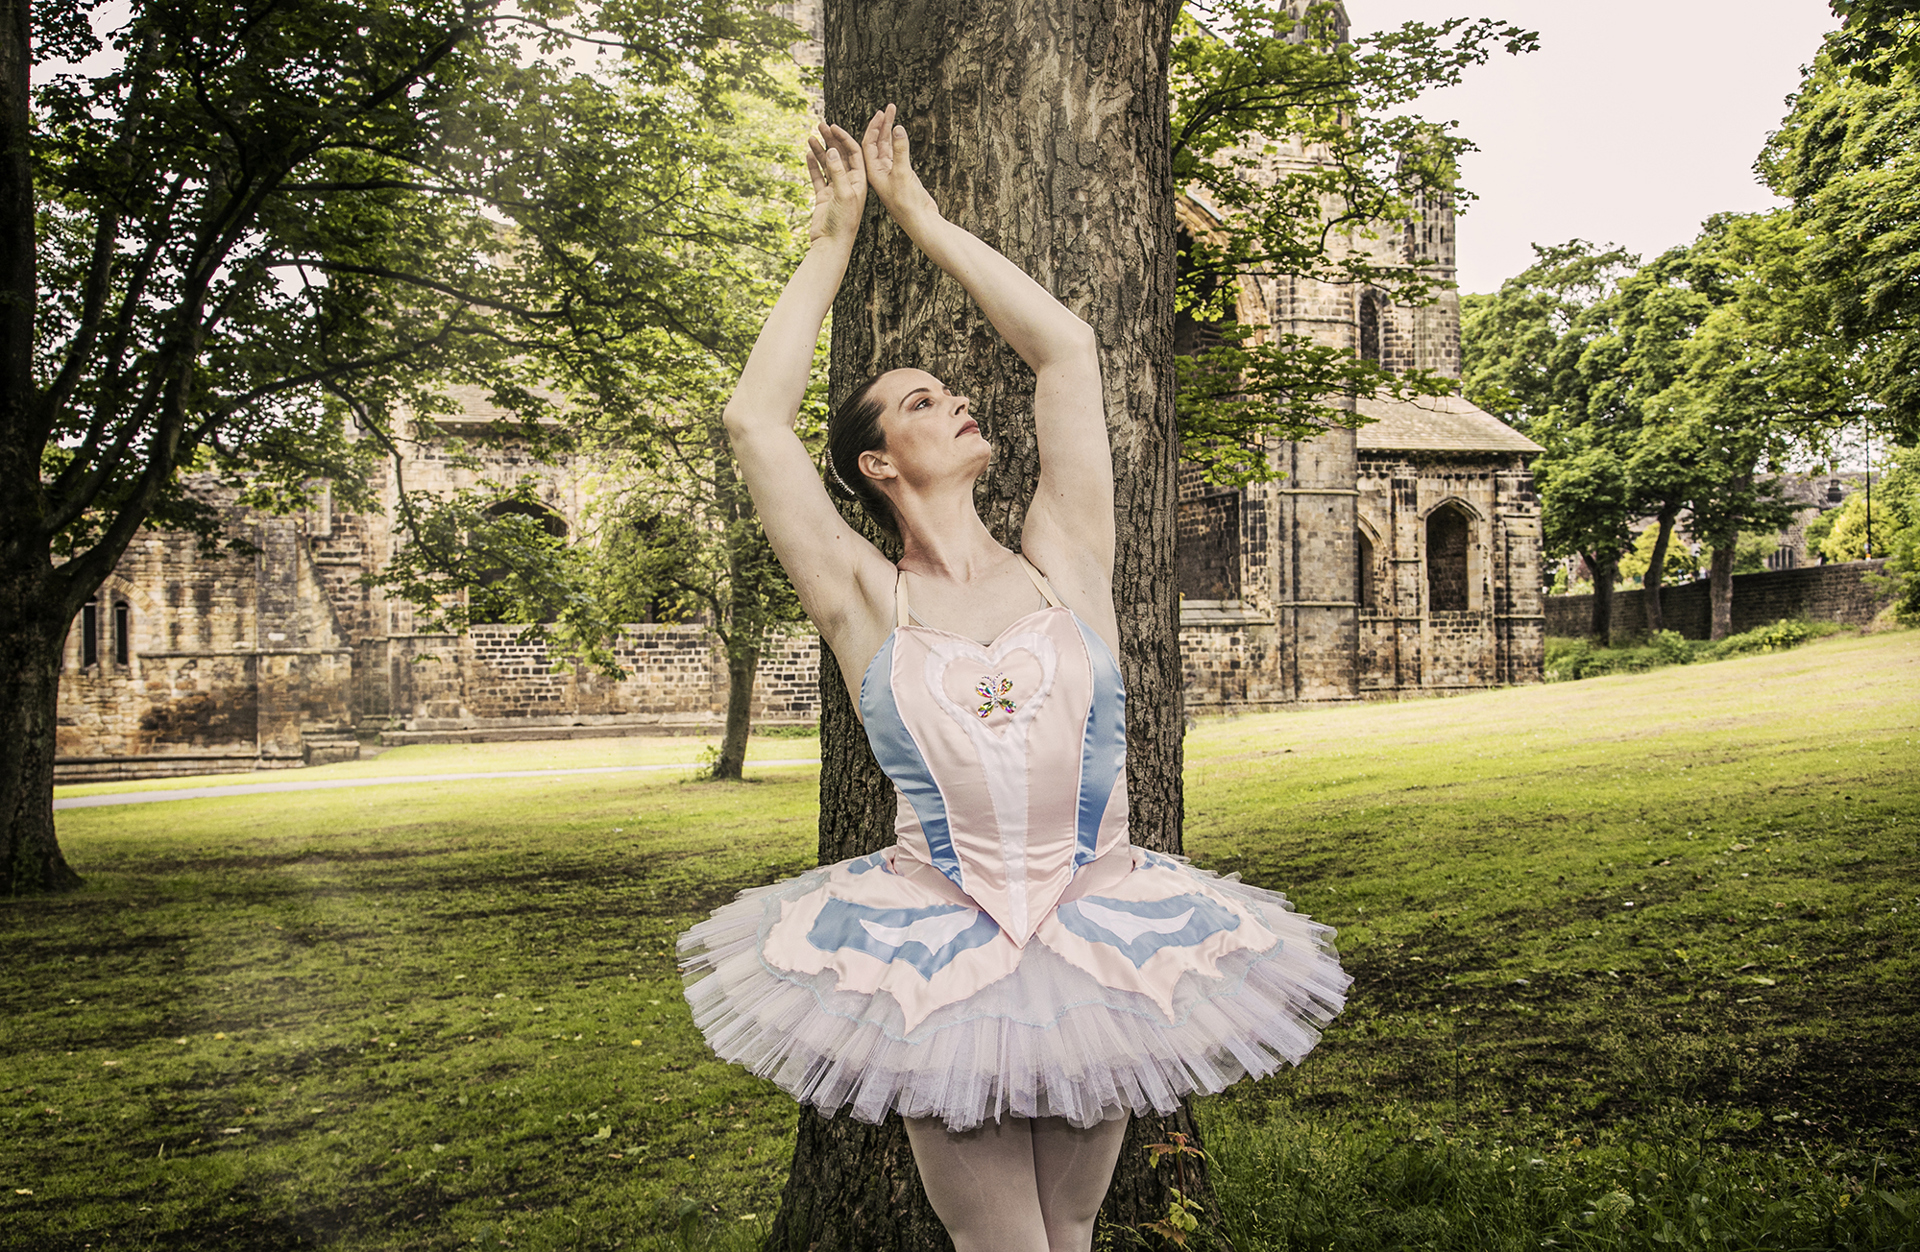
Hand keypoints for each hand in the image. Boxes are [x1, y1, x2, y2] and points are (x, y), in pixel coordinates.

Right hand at [805, 122, 866, 247]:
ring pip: (827, 164)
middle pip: (840, 155)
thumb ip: (838, 172)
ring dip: (820, 150)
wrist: (831, 245)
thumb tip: (831, 150)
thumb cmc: (843, 223)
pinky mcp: (823, 197)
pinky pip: (818, 177)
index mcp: (860, 181)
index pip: (854, 153)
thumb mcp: (843, 194)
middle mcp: (849, 183)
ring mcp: (835, 189)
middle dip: (831, 139)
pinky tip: (808, 152)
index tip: (833, 126)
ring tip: (811, 135)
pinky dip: (813, 165)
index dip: (844, 138)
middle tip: (820, 124)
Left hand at [861, 104, 938, 224]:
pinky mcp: (900, 176)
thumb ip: (900, 151)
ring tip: (893, 113)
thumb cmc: (908, 203)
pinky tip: (899, 132)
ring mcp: (889, 174)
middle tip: (889, 107)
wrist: (920, 222)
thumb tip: (897, 128)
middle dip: (881, 124)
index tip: (879, 112)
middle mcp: (877, 172)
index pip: (867, 144)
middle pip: (876, 143)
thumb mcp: (903, 174)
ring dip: (888, 131)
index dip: (872, 127)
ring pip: (886, 147)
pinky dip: (897, 142)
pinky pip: (895, 154)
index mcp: (872, 173)